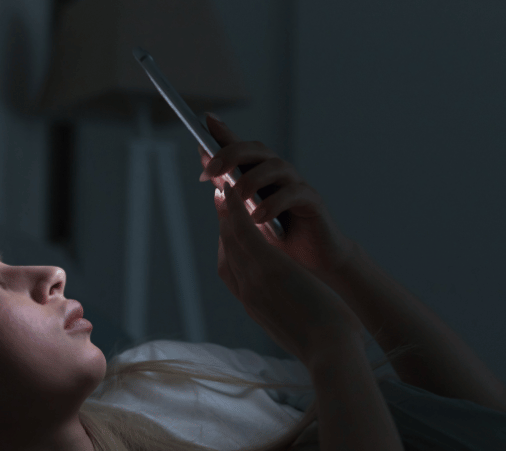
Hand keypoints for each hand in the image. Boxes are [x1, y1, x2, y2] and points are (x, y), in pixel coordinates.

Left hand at [198, 114, 356, 282]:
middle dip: (231, 154)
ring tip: (238, 197)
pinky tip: (258, 217)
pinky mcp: (313, 202)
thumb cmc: (276, 240)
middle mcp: (278, 174)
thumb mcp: (245, 217)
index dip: (223, 132)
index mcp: (259, 175)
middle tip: (211, 170)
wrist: (310, 264)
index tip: (204, 120)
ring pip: (277, 166)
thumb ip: (228, 192)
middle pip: (257, 150)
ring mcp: (296, 185)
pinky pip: (295, 193)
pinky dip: (274, 203)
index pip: (240, 148)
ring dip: (253, 179)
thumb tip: (207, 170)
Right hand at [213, 177, 364, 364]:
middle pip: (226, 251)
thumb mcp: (297, 328)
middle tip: (218, 198)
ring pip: (230, 238)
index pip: (231, 271)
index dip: (226, 246)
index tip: (226, 228)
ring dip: (224, 210)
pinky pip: (245, 233)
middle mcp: (247, 292)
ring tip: (222, 187)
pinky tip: (233, 192)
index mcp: (254, 306)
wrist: (329, 353)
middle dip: (221, 223)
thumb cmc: (323, 345)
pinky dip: (235, 210)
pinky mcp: (268, 268)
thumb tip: (296, 308)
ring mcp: (254, 280)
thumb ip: (288, 312)